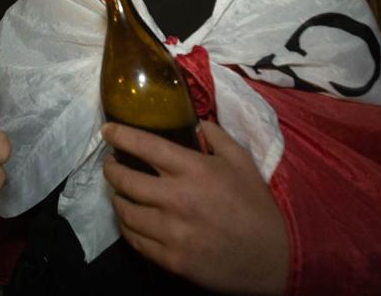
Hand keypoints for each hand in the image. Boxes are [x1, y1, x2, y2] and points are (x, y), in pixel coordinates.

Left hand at [102, 120, 288, 294]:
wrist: (272, 257)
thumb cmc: (256, 206)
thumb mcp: (242, 162)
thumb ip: (217, 137)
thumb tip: (196, 122)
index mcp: (193, 169)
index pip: (145, 145)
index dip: (120, 135)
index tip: (107, 130)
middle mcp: (176, 198)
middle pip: (125, 179)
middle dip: (111, 169)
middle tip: (111, 164)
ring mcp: (171, 231)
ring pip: (125, 212)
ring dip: (117, 199)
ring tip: (120, 193)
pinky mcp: (170, 259)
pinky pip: (135, 240)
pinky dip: (128, 227)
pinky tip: (132, 220)